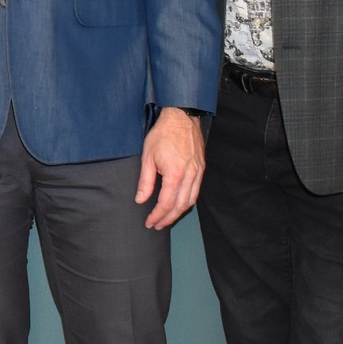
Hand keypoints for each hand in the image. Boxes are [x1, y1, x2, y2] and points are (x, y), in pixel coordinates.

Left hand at [135, 106, 204, 229]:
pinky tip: (178, 204)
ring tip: (167, 219)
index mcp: (174, 174)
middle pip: (180, 206)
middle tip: (157, 225)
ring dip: (179, 213)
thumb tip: (140, 200)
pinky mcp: (201, 168)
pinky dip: (187, 201)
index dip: (157, 215)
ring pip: (191, 200)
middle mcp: (190, 176)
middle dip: (168, 218)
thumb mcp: (147, 157)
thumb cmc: (162, 135)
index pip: (166, 203)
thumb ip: (145, 181)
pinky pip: (196, 191)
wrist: (181, 117)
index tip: (149, 222)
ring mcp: (198, 172)